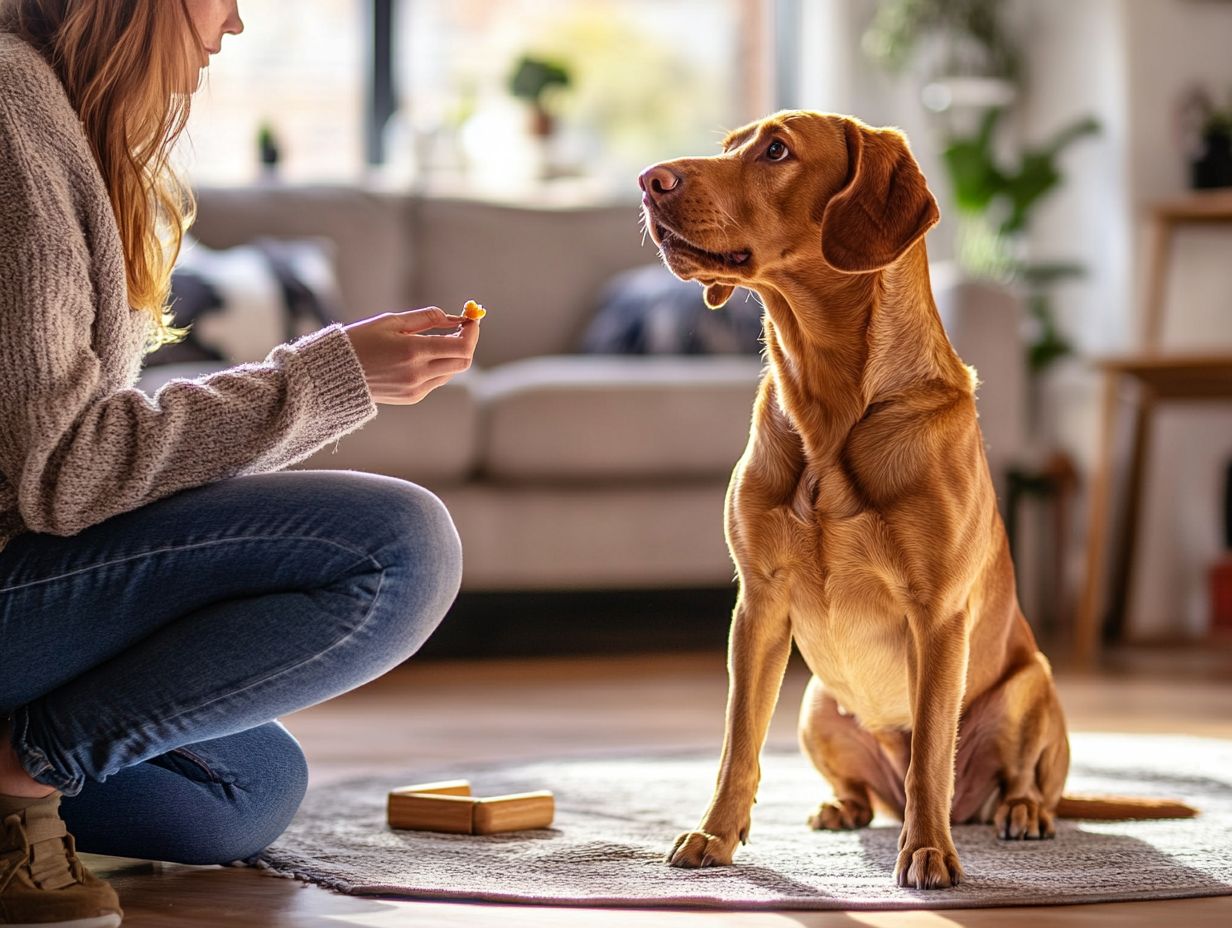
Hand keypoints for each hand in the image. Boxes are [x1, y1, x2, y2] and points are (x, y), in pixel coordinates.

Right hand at [343, 307, 479, 405]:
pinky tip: (424, 356)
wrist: (334, 373)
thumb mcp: (391, 321)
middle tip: (461, 328)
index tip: (471, 319)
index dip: (472, 333)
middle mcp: (418, 374)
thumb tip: (455, 317)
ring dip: (453, 355)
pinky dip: (439, 367)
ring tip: (440, 339)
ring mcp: (416, 388)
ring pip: (451, 372)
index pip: (462, 347)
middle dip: (467, 343)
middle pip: (463, 362)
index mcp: (413, 351)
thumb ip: (427, 318)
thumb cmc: (360, 340)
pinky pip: (436, 381)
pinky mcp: (412, 397)